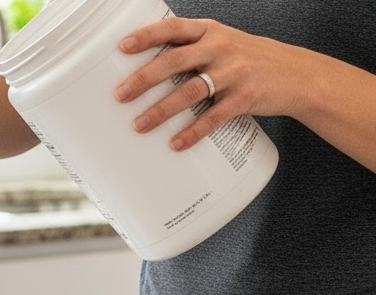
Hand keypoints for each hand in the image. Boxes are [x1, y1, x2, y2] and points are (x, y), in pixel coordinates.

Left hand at [113, 17, 310, 150]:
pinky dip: (193, 131)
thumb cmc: (249, 60)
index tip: (123, 47)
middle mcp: (221, 48)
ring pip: (190, 90)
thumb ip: (190, 50)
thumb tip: (144, 71)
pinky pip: (214, 117)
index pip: (174, 28)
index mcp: (210, 31)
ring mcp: (234, 72)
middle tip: (120, 95)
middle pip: (175, 61)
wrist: (298, 74)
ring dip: (161, 110)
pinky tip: (176, 143)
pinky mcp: (246, 97)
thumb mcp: (222, 43)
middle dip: (144, 78)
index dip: (147, 36)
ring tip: (139, 125)